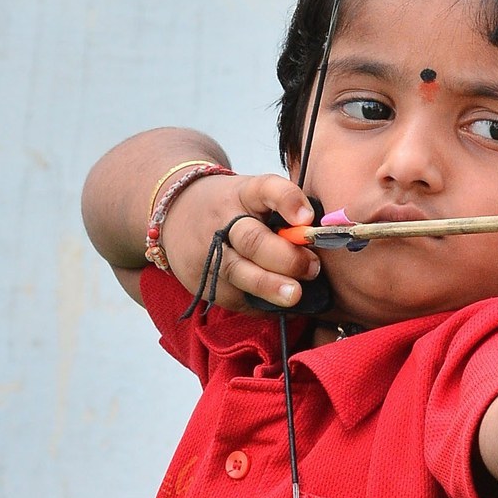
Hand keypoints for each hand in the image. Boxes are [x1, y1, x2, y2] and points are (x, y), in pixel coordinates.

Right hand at [163, 173, 320, 310]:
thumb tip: (323, 240)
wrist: (173, 211)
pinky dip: (260, 304)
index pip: (266, 189)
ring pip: (238, 272)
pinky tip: (282, 308)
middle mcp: (223, 220)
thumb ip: (283, 212)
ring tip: (295, 296)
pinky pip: (234, 297)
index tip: (307, 218)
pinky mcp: (202, 280)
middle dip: (285, 258)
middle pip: (252, 240)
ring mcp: (208, 252)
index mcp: (243, 193)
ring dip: (269, 285)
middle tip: (312, 268)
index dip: (288, 201)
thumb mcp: (252, 194)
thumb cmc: (231, 206)